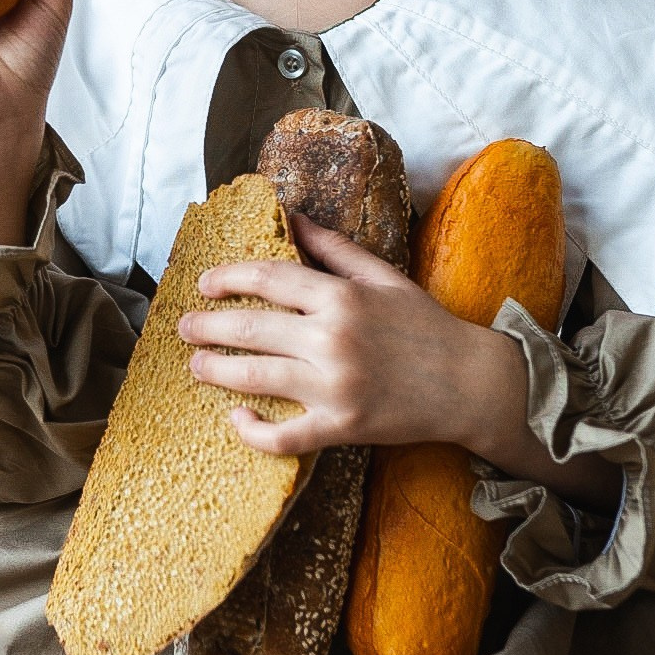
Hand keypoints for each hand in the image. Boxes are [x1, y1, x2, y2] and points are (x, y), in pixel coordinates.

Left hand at [178, 214, 529, 458]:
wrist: (470, 383)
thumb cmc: (426, 326)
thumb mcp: (384, 277)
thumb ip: (335, 249)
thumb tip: (294, 218)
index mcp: (342, 297)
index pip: (268, 279)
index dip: (228, 278)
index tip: (205, 284)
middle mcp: (333, 339)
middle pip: (251, 329)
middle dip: (208, 327)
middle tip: (185, 328)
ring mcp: (335, 387)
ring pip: (256, 378)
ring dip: (216, 371)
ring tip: (196, 366)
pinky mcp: (341, 427)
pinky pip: (285, 437)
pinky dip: (255, 432)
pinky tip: (238, 420)